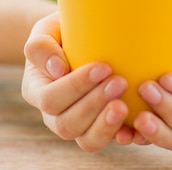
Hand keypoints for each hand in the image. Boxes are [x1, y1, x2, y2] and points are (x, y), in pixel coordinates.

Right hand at [21, 11, 133, 151]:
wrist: (80, 38)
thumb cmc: (61, 32)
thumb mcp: (46, 30)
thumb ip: (41, 46)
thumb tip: (58, 69)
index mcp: (37, 90)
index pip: (51, 98)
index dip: (77, 86)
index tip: (104, 66)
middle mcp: (53, 114)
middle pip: (67, 124)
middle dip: (95, 104)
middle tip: (120, 82)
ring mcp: (77, 124)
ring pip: (86, 140)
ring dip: (106, 125)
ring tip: (125, 105)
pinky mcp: (98, 128)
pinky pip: (107, 141)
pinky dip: (121, 136)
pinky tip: (134, 126)